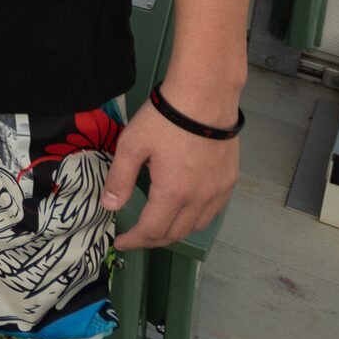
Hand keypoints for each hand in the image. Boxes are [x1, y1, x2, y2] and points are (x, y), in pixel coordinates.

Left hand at [105, 94, 241, 250]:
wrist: (205, 96)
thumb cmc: (165, 118)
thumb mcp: (133, 145)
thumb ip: (120, 178)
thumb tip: (109, 205)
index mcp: (173, 193)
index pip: (152, 231)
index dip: (134, 240)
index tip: (121, 242)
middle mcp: (199, 199)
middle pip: (175, 233)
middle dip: (153, 240)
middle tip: (136, 237)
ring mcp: (218, 191)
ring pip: (197, 226)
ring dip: (176, 231)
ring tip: (158, 226)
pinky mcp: (229, 180)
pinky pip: (213, 212)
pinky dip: (197, 219)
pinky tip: (186, 210)